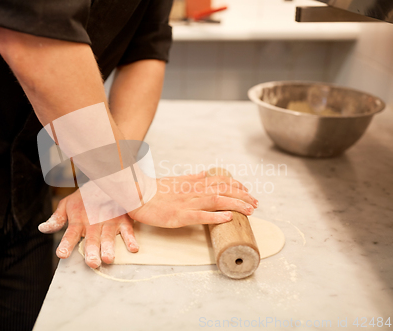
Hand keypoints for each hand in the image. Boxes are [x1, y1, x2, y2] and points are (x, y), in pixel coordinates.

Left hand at [38, 189, 137, 268]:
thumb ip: (57, 218)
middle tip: (92, 262)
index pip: (71, 234)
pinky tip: (132, 248)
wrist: (107, 178)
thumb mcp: (68, 204)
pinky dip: (130, 239)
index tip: (62, 254)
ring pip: (109, 236)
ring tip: (109, 258)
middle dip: (92, 250)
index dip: (66, 244)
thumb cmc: (86, 196)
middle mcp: (94, 222)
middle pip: (92, 238)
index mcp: (79, 220)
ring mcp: (109, 221)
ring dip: (109, 247)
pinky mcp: (123, 219)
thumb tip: (43, 228)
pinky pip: (127, 230)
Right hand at [129, 172, 257, 227]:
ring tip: (250, 210)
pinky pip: (200, 215)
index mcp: (192, 183)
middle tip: (256, 203)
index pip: (220, 181)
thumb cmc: (154, 190)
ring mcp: (187, 203)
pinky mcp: (179, 216)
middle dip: (243, 196)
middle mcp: (193, 191)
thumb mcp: (175, 180)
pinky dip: (216, 216)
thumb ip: (192, 178)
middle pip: (223, 190)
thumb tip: (206, 173)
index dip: (237, 186)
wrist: (136, 195)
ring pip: (216, 201)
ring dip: (236, 205)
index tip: (247, 191)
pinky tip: (228, 218)